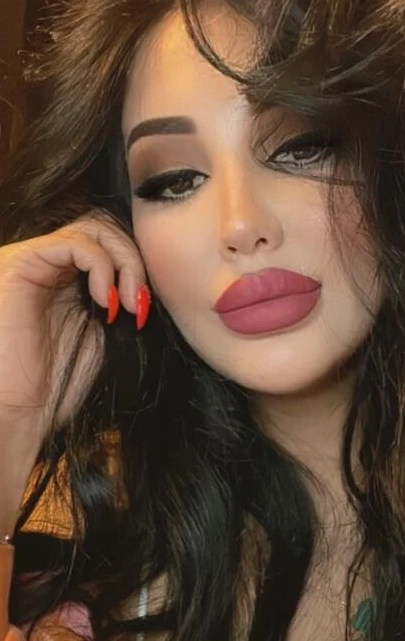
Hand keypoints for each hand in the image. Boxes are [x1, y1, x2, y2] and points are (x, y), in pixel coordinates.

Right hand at [0, 211, 148, 533]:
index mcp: (69, 279)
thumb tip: (149, 286)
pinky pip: (73, 241)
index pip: (111, 246)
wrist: (19, 411)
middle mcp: (51, 264)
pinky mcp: (22, 262)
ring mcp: (34, 260)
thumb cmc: (57, 382)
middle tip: (140, 302)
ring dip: (122, 261)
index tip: (144, 309)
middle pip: (105, 230)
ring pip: (93, 229)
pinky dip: (101, 265)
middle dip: (134, 260)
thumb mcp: (104, 335)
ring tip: (125, 303)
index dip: (136, 268)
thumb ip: (121, 303)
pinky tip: (106, 300)